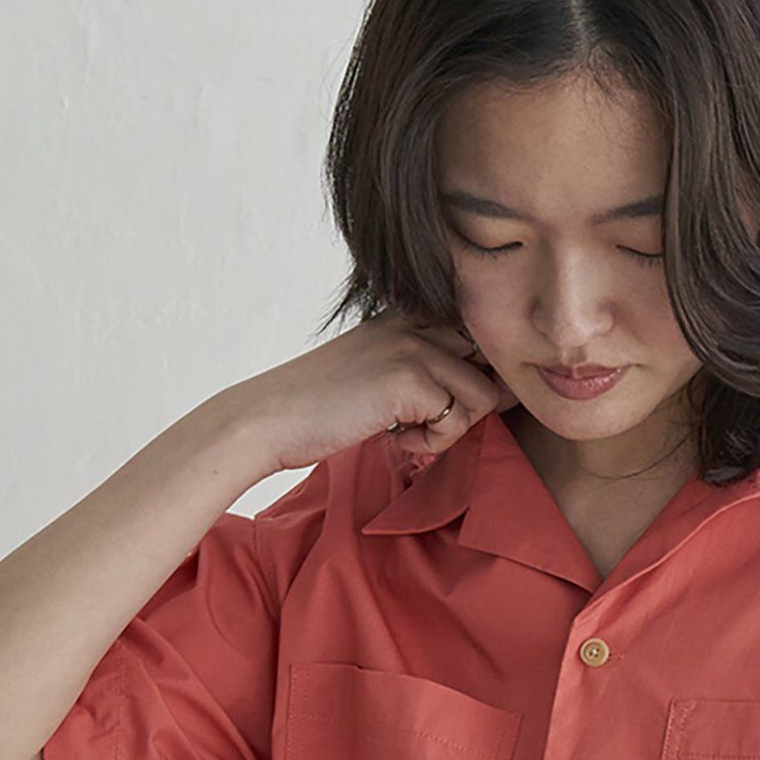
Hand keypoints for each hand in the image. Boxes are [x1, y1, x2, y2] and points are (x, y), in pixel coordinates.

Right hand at [227, 309, 519, 474]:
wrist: (268, 420)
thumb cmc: (318, 407)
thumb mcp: (376, 371)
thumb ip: (421, 368)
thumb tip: (486, 392)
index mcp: (408, 316)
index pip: (479, 339)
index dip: (476, 379)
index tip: (444, 407)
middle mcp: (415, 322)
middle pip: (491, 365)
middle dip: (469, 404)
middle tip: (428, 423)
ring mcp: (413, 346)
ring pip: (483, 395)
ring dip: (451, 428)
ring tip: (406, 431)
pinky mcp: (409, 379)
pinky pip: (458, 421)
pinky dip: (431, 443)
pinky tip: (394, 438)